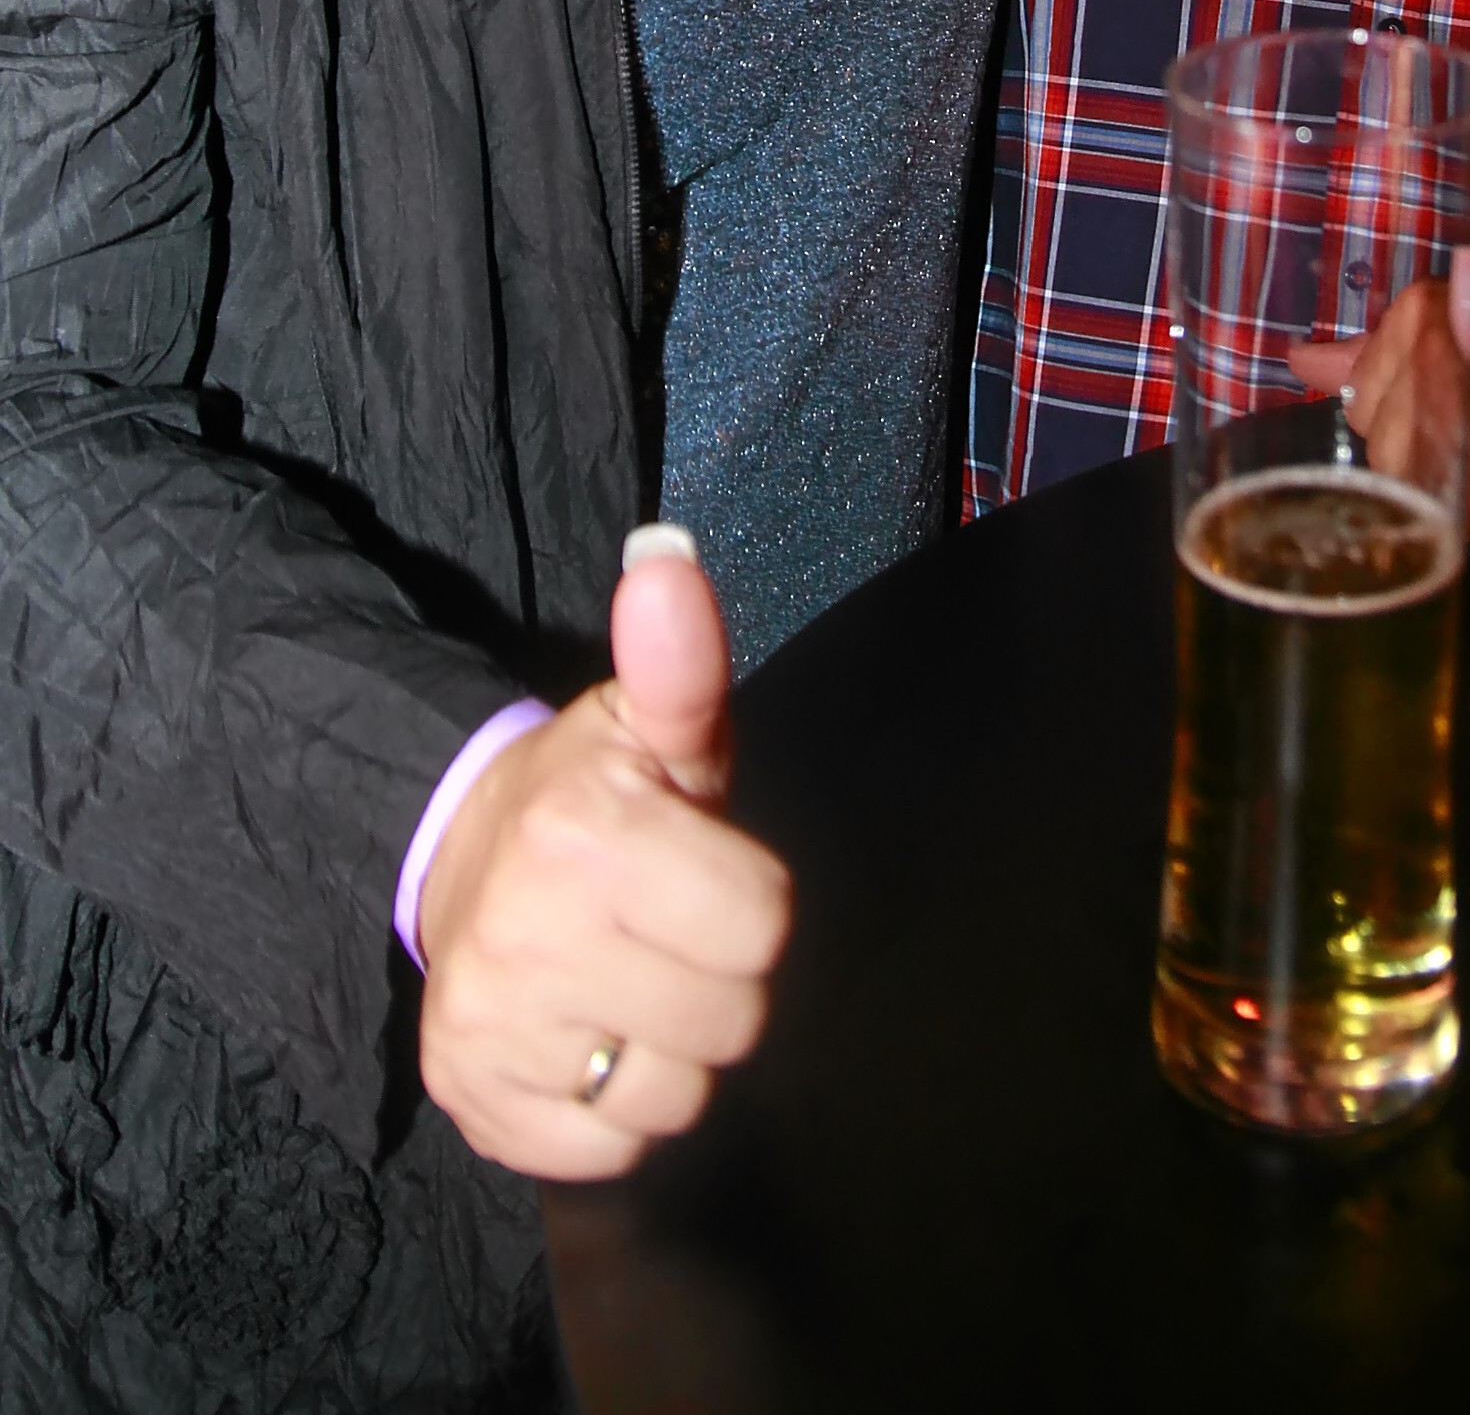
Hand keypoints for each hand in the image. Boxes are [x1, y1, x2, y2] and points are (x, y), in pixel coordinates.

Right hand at [416, 540, 790, 1179]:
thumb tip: (668, 562)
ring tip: (630, 986)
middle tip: (667, 933)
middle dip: (717, 981)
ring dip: (669, 1053)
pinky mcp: (475, 1101)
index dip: (749, 902)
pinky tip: (588, 1038)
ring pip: (672, 1097)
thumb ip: (682, 662)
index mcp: (586, 833)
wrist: (459, 862)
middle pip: (730, 1022)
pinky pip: (606, 1152)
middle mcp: (527, 934)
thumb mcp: (649, 727)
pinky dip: (612, 1113)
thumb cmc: (594, 798)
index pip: (765, 925)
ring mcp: (493, 1027)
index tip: (701, 874)